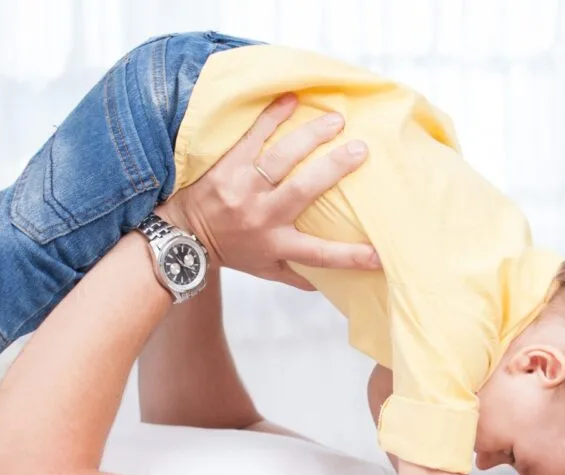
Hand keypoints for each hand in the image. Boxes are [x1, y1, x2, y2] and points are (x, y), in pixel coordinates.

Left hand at [158, 94, 380, 288]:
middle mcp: (262, 216)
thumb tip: (331, 286)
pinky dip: (271, 117)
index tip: (381, 255)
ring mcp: (243, 188)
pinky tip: (290, 100)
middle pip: (303, 190)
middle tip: (362, 149)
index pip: (319, 254)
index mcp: (276, 243)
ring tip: (335, 120)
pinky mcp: (227, 165)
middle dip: (334, 168)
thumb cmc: (231, 250)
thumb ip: (296, 276)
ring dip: (310, 136)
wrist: (183, 235)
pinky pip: (251, 137)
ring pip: (281, 158)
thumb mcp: (264, 269)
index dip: (350, 256)